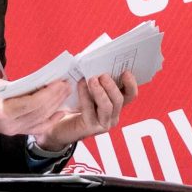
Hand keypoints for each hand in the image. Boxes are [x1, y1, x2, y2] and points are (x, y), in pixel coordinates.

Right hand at [0, 75, 70, 137]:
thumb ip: (18, 86)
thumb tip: (40, 84)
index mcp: (3, 112)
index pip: (32, 104)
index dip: (49, 94)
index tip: (60, 83)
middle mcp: (10, 125)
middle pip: (40, 112)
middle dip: (56, 98)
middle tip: (67, 85)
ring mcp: (13, 130)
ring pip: (41, 120)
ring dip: (55, 106)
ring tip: (66, 94)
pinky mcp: (15, 131)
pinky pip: (36, 127)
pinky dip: (50, 120)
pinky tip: (60, 112)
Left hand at [27, 73, 143, 155]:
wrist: (60, 128)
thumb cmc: (74, 106)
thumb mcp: (89, 92)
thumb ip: (96, 82)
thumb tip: (97, 64)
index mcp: (115, 105)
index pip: (130, 95)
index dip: (131, 84)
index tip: (125, 71)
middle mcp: (112, 116)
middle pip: (120, 100)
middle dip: (112, 86)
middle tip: (103, 75)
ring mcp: (103, 123)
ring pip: (107, 106)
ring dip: (100, 91)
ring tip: (92, 79)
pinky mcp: (91, 127)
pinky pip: (89, 109)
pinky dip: (85, 95)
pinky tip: (81, 84)